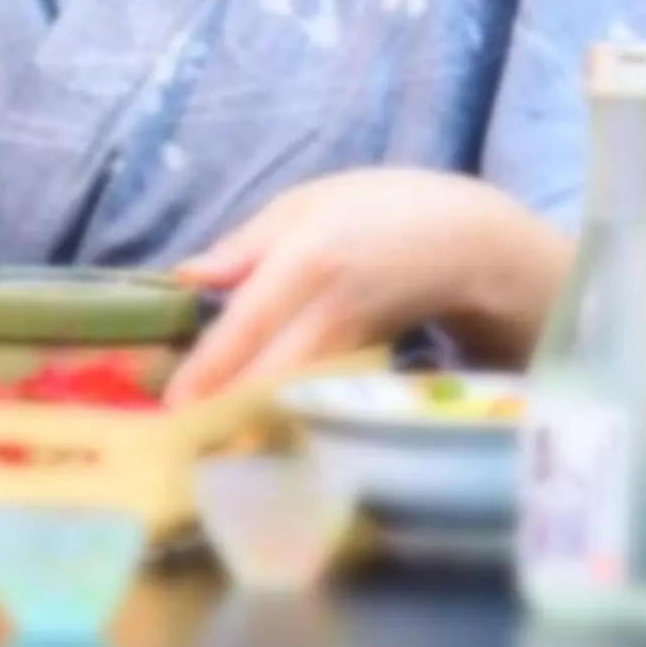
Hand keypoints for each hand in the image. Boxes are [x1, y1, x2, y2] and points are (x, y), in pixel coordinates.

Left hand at [163, 167, 573, 406]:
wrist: (470, 240)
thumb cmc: (375, 209)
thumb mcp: (305, 203)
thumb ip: (243, 246)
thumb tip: (185, 277)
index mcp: (308, 256)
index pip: (250, 320)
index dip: (212, 366)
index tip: (175, 404)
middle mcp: (333, 306)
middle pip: (273, 371)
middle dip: (226, 408)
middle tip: (181, 438)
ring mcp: (358, 341)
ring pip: (297, 391)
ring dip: (253, 418)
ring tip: (209, 443)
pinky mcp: (374, 364)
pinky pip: (320, 394)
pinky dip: (287, 414)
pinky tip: (256, 432)